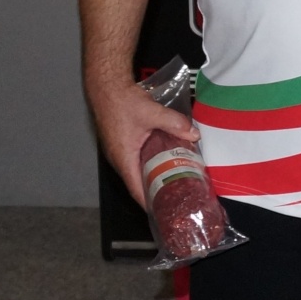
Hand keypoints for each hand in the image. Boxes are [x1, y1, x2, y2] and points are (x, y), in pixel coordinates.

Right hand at [87, 80, 197, 207]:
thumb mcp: (152, 113)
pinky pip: (137, 160)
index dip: (149, 202)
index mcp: (123, 158)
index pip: (136, 189)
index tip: (163, 212)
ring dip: (153, 177)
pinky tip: (166, 160)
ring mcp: (119, 151)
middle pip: (138, 182)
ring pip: (137, 170)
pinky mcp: (123, 143)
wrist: (106, 87)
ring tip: (174, 182)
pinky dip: (150, 164)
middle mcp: (119, 159)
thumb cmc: (123, 102)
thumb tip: (194, 135)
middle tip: (176, 198)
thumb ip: (174, 124)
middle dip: (156, 191)